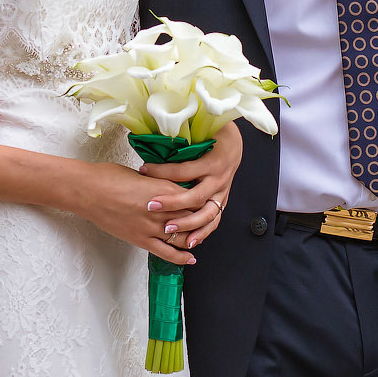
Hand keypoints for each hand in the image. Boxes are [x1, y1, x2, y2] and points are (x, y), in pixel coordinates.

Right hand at [71, 159, 219, 263]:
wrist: (88, 191)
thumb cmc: (109, 177)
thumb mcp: (143, 174)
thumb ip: (160, 183)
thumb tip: (169, 188)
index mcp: (164, 188)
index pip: (194, 198)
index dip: (200, 201)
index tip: (203, 201)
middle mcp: (162, 209)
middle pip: (193, 218)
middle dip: (201, 220)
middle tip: (205, 220)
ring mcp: (152, 227)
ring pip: (183, 237)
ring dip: (193, 238)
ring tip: (199, 238)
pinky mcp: (141, 239)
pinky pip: (167, 252)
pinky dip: (181, 257)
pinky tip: (190, 258)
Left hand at [136, 119, 240, 235]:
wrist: (234, 145)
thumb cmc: (214, 137)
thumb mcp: (199, 135)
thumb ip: (180, 142)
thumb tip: (152, 143)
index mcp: (212, 162)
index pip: (183, 170)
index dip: (162, 171)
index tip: (143, 170)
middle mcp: (219, 180)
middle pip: (195, 197)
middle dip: (172, 204)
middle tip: (151, 205)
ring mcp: (222, 193)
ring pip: (206, 215)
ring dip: (187, 225)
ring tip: (168, 229)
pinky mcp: (222, 202)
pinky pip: (213, 221)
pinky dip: (202, 233)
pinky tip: (188, 241)